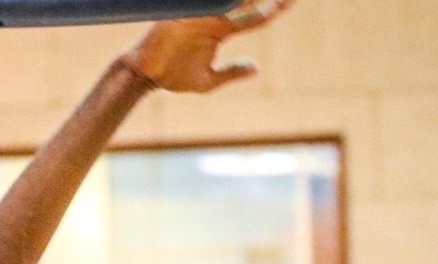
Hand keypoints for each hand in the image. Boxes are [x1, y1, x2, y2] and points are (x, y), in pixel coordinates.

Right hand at [124, 0, 292, 92]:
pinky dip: (213, 0)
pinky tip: (233, 0)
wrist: (144, 75)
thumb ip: (231, 72)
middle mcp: (213, 16)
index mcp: (221, 29)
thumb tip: (257, 68)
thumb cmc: (173, 77)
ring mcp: (198, 12)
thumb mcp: (208, 81)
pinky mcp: (183, 11)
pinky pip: (202, 2)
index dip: (274, 8)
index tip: (293, 1)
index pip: (254, 16)